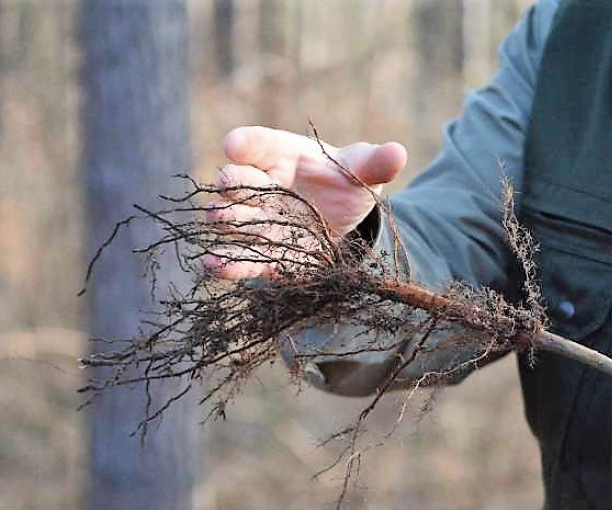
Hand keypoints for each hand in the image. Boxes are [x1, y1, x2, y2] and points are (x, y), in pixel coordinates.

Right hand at [205, 126, 407, 279]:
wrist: (343, 221)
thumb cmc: (347, 183)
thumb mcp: (364, 172)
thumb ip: (376, 164)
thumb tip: (398, 153)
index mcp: (283, 155)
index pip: (260, 144)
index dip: (245, 143)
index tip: (234, 144)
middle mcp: (262, 186)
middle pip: (240, 181)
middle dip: (232, 182)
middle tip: (227, 183)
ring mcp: (258, 221)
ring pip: (235, 219)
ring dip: (225, 219)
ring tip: (218, 219)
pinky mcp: (263, 255)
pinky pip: (242, 258)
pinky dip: (228, 262)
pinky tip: (214, 264)